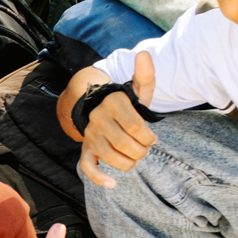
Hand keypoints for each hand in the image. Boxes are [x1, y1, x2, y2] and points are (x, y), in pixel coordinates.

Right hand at [76, 55, 158, 189]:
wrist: (95, 107)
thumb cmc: (124, 102)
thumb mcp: (136, 89)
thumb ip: (145, 75)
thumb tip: (144, 53)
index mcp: (113, 103)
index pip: (138, 129)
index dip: (149, 138)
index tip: (151, 138)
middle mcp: (98, 118)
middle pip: (128, 145)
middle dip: (142, 151)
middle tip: (143, 148)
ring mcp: (90, 135)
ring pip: (112, 157)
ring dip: (129, 163)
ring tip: (134, 157)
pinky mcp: (85, 149)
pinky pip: (87, 166)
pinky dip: (99, 177)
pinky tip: (112, 184)